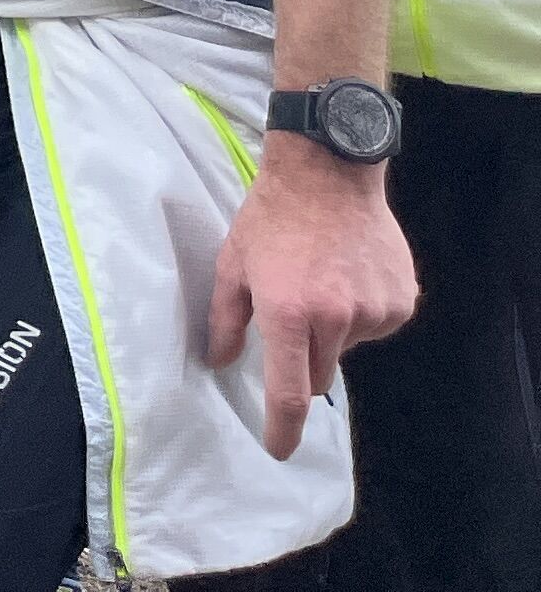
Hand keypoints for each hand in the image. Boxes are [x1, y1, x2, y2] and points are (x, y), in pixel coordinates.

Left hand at [210, 140, 414, 457]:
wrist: (328, 173)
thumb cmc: (271, 218)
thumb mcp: (233, 264)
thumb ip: (227, 319)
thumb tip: (221, 362)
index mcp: (288, 313)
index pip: (289, 392)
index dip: (283, 428)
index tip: (279, 450)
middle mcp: (335, 318)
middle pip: (320, 374)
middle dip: (305, 359)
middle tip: (294, 314)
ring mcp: (374, 311)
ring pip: (349, 348)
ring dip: (334, 329)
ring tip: (322, 278)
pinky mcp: (402, 301)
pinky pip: (377, 327)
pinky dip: (361, 313)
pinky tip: (348, 274)